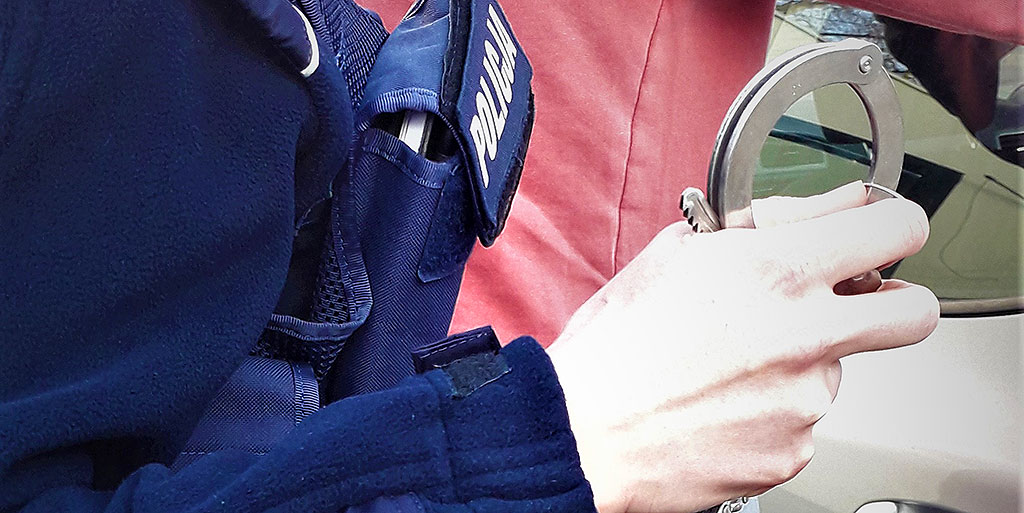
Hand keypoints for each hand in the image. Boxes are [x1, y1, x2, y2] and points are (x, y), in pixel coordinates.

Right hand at [547, 183, 938, 512]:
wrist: (584, 430)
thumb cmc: (618, 342)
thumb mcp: (680, 252)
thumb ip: (773, 219)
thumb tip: (835, 205)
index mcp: (778, 269)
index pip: (896, 228)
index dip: (894, 225)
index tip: (881, 234)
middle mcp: (807, 333)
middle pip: (913, 312)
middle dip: (894, 301)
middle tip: (851, 304)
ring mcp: (806, 399)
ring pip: (837, 370)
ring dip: (799, 362)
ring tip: (728, 366)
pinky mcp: (793, 450)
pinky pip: (803, 421)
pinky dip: (772, 411)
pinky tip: (723, 403)